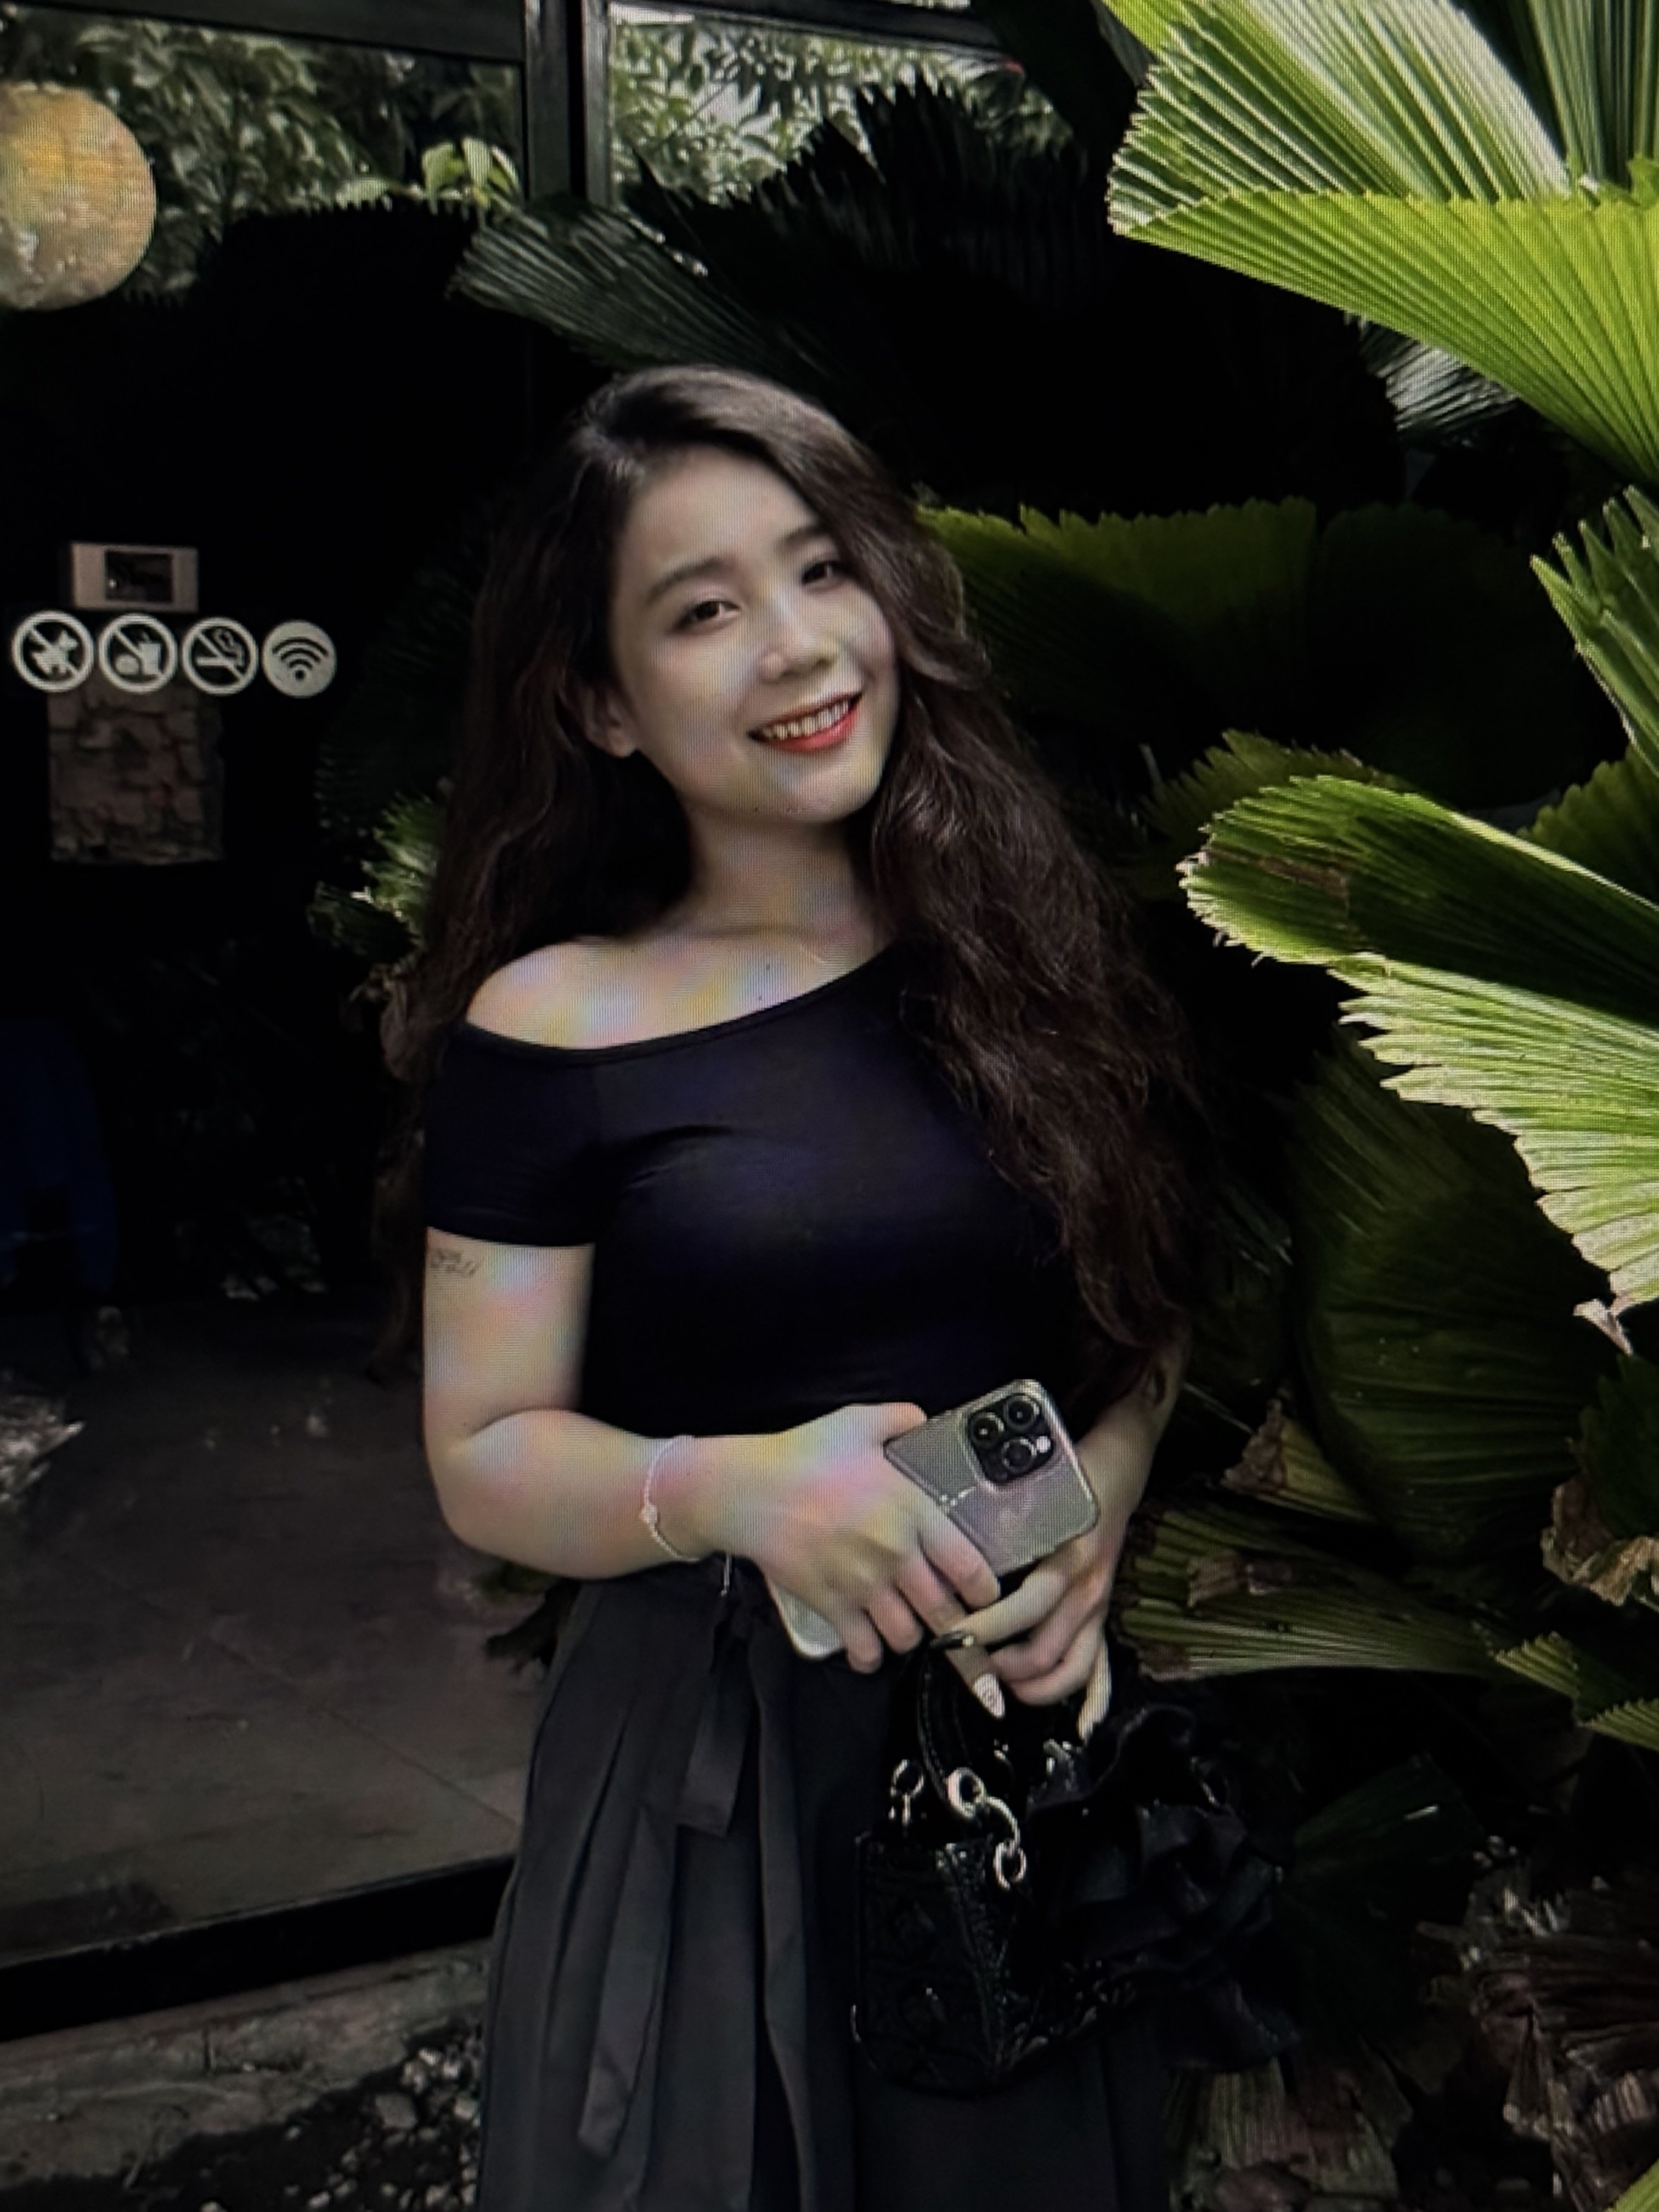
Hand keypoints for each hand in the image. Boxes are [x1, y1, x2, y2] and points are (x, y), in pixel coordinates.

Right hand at [716, 1401, 1002, 1674]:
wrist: (748, 1490)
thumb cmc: (803, 1455)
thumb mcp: (857, 1423)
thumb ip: (898, 1419)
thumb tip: (920, 1418)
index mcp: (912, 1511)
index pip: (970, 1567)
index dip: (985, 1590)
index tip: (983, 1593)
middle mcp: (895, 1555)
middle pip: (944, 1612)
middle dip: (951, 1620)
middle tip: (944, 1613)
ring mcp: (863, 1585)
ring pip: (908, 1636)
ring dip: (911, 1636)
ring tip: (905, 1624)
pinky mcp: (831, 1606)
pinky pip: (864, 1650)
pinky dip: (871, 1656)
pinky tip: (870, 1647)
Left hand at [933, 1343, 1188, 1736]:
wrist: (1121, 1462)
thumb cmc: (1066, 1471)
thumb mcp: (1024, 1485)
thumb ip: (987, 1509)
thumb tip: (933, 1527)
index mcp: (1062, 1558)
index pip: (1017, 1611)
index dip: (979, 1631)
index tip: (943, 1633)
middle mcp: (1084, 1589)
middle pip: (1040, 1651)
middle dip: (995, 1665)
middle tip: (957, 1660)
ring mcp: (1098, 1605)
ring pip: (1068, 1668)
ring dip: (1031, 1686)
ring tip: (996, 1682)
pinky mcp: (1105, 1612)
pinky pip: (1102, 1666)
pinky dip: (1092, 1699)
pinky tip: (1080, 1723)